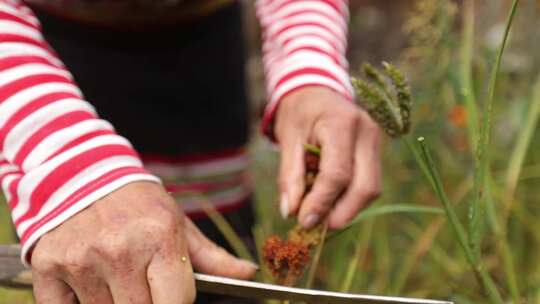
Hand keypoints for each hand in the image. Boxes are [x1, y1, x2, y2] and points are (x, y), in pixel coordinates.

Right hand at [31, 181, 256, 303]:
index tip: (173, 295)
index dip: (179, 303)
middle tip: (143, 285)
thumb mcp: (178, 222)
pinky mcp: (48, 267)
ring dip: (114, 302)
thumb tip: (249, 274)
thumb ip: (211, 257)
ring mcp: (80, 261)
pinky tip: (90, 283)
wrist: (81, 174)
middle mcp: (118, 250)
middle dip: (147, 303)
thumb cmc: (138, 204)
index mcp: (158, 237)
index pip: (177, 303)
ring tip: (117, 277)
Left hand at [275, 86, 381, 229]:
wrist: (316, 89)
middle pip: (364, 187)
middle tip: (315, 226)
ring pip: (371, 189)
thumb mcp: (287, 139)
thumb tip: (291, 213)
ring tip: (319, 211)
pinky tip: (329, 199)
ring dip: (346, 208)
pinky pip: (368, 183)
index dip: (321, 202)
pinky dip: (349, 198)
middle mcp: (367, 132)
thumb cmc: (299, 112)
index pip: (338, 174)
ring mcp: (376, 141)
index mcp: (342, 124)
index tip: (303, 221)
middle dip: (341, 213)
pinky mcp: (376, 151)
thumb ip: (290, 176)